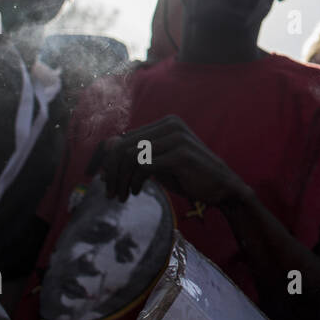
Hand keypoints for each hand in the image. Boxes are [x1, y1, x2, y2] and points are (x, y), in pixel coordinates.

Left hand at [88, 115, 248, 206]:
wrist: (222, 188)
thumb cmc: (190, 177)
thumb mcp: (161, 164)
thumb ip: (139, 156)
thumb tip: (106, 155)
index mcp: (165, 124)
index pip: (123, 137)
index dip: (105, 158)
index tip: (97, 178)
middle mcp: (170, 125)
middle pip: (123, 145)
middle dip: (110, 171)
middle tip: (109, 192)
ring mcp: (176, 137)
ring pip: (130, 155)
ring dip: (121, 178)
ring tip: (121, 196)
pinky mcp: (180, 154)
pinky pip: (143, 165)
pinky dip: (134, 181)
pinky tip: (136, 192)